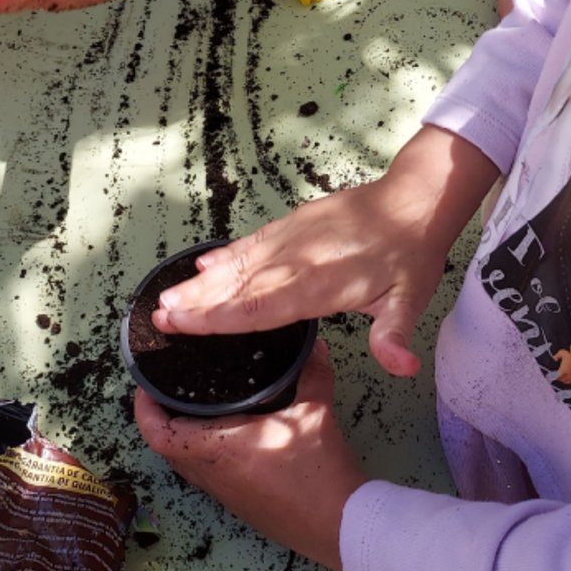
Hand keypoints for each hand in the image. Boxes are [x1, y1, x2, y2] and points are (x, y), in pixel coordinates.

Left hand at [132, 341, 365, 570]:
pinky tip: (230, 437)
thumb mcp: (316, 413)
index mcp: (218, 449)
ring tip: (197, 408)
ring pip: (187, 464)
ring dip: (184, 439)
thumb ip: (313, 374)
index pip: (158, 432)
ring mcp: (225, 494)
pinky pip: (208, 476)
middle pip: (166, 447)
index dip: (143, 407)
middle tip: (171, 389)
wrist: (340, 524)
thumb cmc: (321, 474)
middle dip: (162, 418)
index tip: (147, 384)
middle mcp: (213, 474)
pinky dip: (206, 454)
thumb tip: (316, 347)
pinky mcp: (240, 505)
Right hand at [150, 124, 500, 375]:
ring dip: (202, 282)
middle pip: (237, 288)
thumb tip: (403, 369)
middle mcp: (297, 262)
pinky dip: (227, 255)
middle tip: (158, 315)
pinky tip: (206, 264)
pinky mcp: (293, 226)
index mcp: (318, 286)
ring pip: (238, 265)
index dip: (217, 319)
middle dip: (196, 304)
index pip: (258, 309)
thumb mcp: (409, 300)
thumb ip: (394, 336)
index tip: (182, 325)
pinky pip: (252, 244)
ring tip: (168, 295)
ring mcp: (292, 241)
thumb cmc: (410, 255)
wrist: (412, 201)